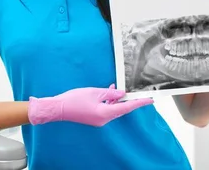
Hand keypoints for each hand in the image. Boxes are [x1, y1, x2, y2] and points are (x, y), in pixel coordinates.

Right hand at [28, 84, 152, 126]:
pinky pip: (106, 109)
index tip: (149, 100)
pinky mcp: (94, 117)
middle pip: (121, 109)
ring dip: (118, 100)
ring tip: (121, 89)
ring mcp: (99, 120)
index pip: (126, 107)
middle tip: (140, 95)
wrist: (59, 108)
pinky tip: (109, 92)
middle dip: (129, 101)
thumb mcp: (94, 92)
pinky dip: (110, 101)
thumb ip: (110, 93)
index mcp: (105, 113)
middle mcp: (104, 119)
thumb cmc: (74, 99)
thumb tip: (122, 93)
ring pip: (114, 109)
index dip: (139, 103)